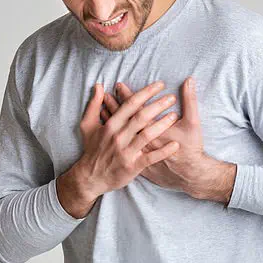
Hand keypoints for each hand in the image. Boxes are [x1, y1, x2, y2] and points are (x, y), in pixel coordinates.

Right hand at [76, 80, 180, 198]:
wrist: (90, 178)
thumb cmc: (92, 149)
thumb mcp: (87, 125)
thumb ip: (94, 104)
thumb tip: (99, 86)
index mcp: (110, 125)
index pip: (130, 105)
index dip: (145, 93)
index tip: (160, 85)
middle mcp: (118, 137)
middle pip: (141, 117)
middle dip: (157, 105)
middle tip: (171, 98)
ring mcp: (126, 152)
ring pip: (146, 135)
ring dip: (162, 125)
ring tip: (174, 116)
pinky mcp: (132, 166)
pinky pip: (150, 157)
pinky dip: (163, 151)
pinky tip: (175, 145)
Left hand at [101, 77, 211, 195]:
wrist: (189, 175)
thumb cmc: (191, 148)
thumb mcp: (193, 123)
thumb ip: (190, 100)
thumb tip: (189, 80)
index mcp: (153, 127)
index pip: (136, 107)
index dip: (127, 95)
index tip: (119, 86)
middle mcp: (141, 138)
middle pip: (124, 118)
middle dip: (116, 104)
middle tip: (108, 93)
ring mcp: (137, 150)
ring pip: (121, 131)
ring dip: (112, 118)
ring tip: (103, 107)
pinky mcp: (136, 159)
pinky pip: (120, 143)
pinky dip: (115, 134)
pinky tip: (108, 127)